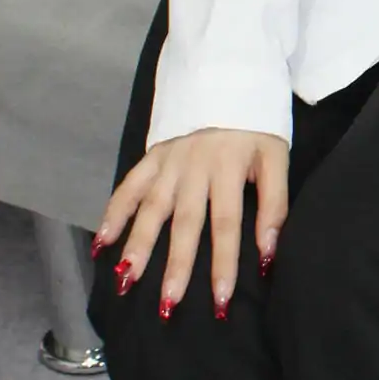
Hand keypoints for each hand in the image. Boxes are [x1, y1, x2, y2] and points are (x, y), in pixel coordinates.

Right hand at [92, 126, 290, 316]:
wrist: (228, 74)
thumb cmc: (257, 124)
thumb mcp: (277, 157)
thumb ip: (274, 205)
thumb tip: (267, 254)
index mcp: (229, 169)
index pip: (226, 225)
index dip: (223, 264)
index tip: (219, 301)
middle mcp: (194, 169)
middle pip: (185, 224)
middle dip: (176, 267)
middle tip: (168, 305)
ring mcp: (169, 162)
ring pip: (151, 209)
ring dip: (138, 245)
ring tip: (126, 279)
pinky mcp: (151, 155)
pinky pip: (129, 186)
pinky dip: (113, 212)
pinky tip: (101, 242)